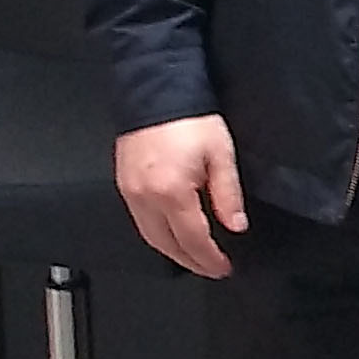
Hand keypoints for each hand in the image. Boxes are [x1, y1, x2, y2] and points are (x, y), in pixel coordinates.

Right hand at [116, 116, 248, 277]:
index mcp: (171, 191)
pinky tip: (171, 232)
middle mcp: (145, 196)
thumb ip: (228, 194)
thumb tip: (235, 224)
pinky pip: (139, 220)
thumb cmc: (188, 116)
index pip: (193, 240)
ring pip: (149, 237)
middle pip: (167, 246)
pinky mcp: (123, 183)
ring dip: (172, 251)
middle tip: (210, 268)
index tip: (223, 267)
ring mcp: (130, 191)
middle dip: (190, 262)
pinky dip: (157, 234)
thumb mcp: (221, 154)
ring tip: (193, 256)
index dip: (210, 259)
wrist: (156, 90)